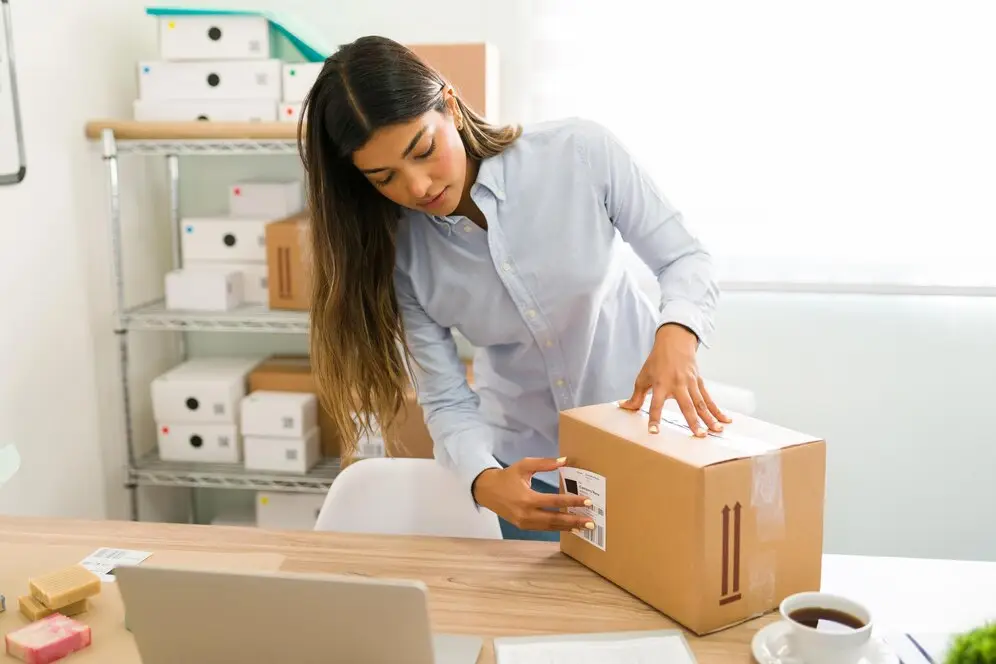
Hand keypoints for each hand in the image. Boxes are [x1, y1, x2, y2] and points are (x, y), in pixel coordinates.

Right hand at [471, 457, 593, 531]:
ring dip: (568, 527)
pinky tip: (570, 527)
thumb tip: (565, 460)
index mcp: (527, 498)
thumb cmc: (507, 477)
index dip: (572, 502)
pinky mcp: (523, 527)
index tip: (587, 501)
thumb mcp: (524, 466)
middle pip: (555, 519)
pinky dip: (558, 528)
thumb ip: (545, 463)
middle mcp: (526, 514)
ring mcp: (524, 523)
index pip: (555, 501)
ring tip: (584, 527)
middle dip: (574, 521)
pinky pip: (544, 529)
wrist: (487, 491)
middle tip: (591, 522)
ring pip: (550, 527)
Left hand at [619, 323, 731, 436]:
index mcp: (661, 384)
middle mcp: (677, 385)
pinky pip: (709, 399)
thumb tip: (624, 407)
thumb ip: (636, 396)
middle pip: (686, 405)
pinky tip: (725, 420)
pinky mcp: (699, 383)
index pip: (656, 405)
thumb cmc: (656, 361)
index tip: (654, 432)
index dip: (654, 418)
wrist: (674, 342)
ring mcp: (690, 384)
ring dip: (709, 418)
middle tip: (699, 435)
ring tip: (716, 431)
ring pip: (701, 403)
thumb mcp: (643, 377)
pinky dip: (718, 410)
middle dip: (693, 421)